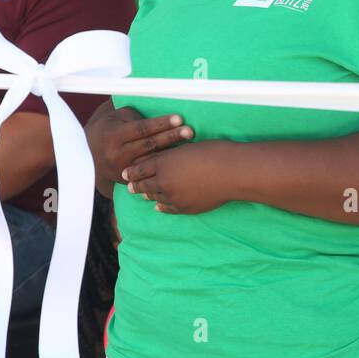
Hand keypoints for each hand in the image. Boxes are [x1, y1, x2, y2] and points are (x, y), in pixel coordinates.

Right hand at [85, 104, 193, 194]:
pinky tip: (179, 163)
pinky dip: (164, 168)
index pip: (141, 129)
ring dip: (171, 154)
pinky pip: (149, 175)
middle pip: (149, 145)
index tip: (179, 118)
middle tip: (190, 131)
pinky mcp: (128, 181)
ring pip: (151, 162)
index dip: (160, 124)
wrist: (88, 157)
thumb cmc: (109, 130)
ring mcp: (123, 170)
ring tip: (190, 147)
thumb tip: (158, 118)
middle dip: (171, 137)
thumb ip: (135, 117)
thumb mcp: (116, 119)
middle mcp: (117, 154)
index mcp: (114, 135)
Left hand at [122, 140, 237, 214]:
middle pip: (144, 185)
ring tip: (144, 196)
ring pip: (155, 198)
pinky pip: (168, 209)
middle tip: (130, 187)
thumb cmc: (213, 153)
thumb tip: (162, 161)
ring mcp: (174, 197)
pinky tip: (159, 206)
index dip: (132, 171)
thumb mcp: (186, 148)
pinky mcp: (186, 208)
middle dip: (136, 185)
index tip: (125, 173)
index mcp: (163, 163)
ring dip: (149, 196)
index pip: (140, 169)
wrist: (232, 172)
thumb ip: (171, 156)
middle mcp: (164, 182)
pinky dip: (162, 207)